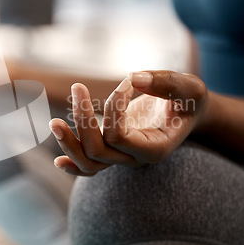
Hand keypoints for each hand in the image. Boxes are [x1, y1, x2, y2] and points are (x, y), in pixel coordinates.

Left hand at [49, 71, 207, 175]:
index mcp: (155, 148)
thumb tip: (134, 77)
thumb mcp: (189, 87)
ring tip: (53, 123)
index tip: (126, 82)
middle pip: (98, 151)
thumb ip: (167, 82)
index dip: (114, 107)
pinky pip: (89, 167)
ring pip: (88, 163)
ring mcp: (122, 157)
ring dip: (69, 144)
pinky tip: (57, 162)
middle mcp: (136, 158)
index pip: (119, 136)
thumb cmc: (189, 99)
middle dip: (83, 119)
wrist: (187, 112)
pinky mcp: (113, 150)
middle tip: (78, 87)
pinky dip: (73, 164)